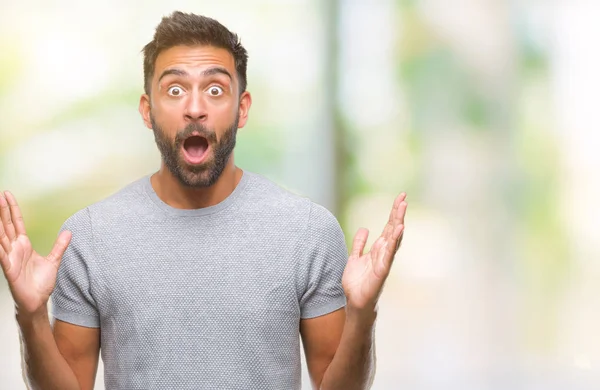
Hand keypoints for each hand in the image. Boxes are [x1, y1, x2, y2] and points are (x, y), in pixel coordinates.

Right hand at [0, 191, 71, 315]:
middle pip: (7, 226)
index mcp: (24, 245)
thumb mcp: (54, 260)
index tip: (7, 195)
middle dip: (2, 211)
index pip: (16, 223)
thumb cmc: (41, 283)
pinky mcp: (9, 269)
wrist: (37, 301)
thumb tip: (68, 232)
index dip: (12, 209)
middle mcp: (15, 249)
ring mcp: (10, 258)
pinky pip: (2, 256)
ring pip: (2, 238)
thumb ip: (60, 246)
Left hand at [342, 193, 406, 311]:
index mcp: (378, 248)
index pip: (388, 226)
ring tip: (402, 207)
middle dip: (398, 213)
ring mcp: (384, 260)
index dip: (393, 212)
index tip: (400, 198)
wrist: (355, 302)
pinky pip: (389, 253)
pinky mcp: (382, 270)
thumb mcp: (355, 258)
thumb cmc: (357, 283)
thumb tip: (365, 228)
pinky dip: (394, 241)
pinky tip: (398, 230)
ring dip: (398, 222)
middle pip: (393, 228)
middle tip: (403, 197)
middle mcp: (384, 252)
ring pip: (393, 238)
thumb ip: (359, 244)